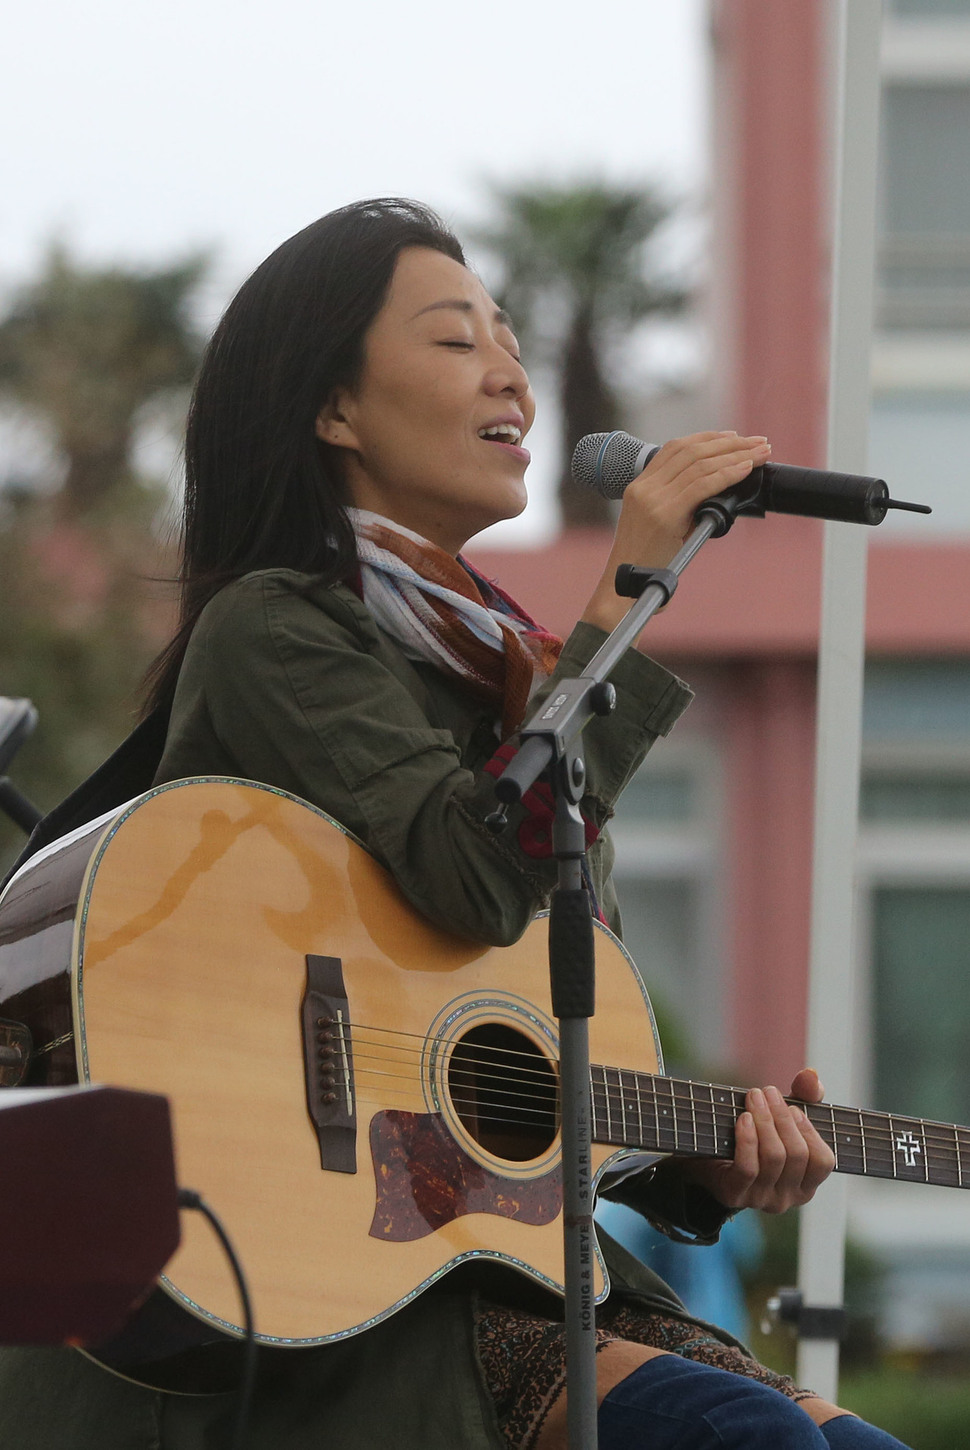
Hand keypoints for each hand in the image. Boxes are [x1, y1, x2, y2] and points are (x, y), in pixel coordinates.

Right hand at [581, 430, 771, 631]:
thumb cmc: (647, 562)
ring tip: (761, 453)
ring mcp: (652, 500)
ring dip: (736, 455)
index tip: (734, 436)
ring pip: (700, 464)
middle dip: (730, 443)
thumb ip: (680, 503)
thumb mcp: (659, 524)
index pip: (675, 447)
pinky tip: (745, 470)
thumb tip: (718, 489)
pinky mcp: (664, 515)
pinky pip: (702, 486)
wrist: (626, 587)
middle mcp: (644, 488)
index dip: (708, 438)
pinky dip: (728, 474)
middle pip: (691, 450)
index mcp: (639, 486)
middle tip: (758, 442)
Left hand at [681, 1068, 834, 1213]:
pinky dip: (747, 1139)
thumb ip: (804, 1095)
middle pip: (797, 1155)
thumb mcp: (782, 1116)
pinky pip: (748, 1168)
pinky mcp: (735, 1195)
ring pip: (773, 1158)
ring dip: (765, 1121)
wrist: (704, 1156)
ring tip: (754, 1097)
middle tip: (767, 1091)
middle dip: (782, 1117)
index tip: (793, 1107)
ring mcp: (761, 1199)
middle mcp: (787, 1198)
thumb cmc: (753, 1135)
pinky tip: (743, 1119)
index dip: (810, 1131)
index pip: (823, 1162)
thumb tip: (811, 1076)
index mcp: (805, 1184)